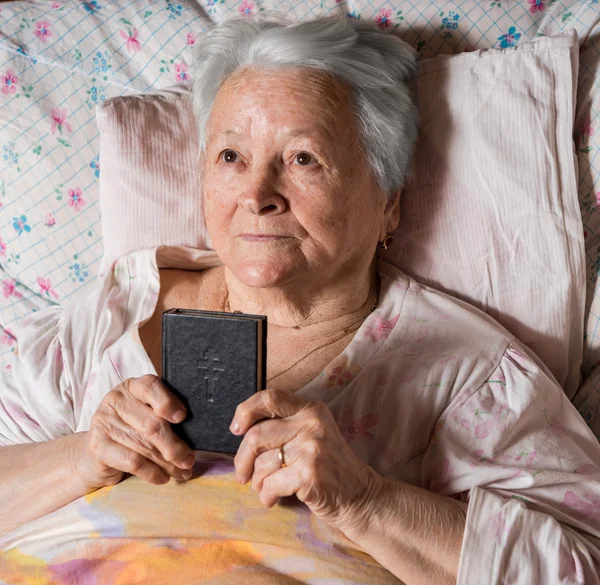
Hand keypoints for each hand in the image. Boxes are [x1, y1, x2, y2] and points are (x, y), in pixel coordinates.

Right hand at [72, 375, 195, 489]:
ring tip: (182, 473)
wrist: (97, 454)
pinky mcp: (97, 445)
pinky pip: (131, 461)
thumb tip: (196, 434)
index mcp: (134, 387)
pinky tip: (162, 478)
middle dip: (174, 446)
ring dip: (167, 463)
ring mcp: (104, 421)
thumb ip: (166, 418)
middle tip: (189, 460)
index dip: (167, 402)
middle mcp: (117, 399)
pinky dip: (151, 472)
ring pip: (144, 445)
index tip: (182, 417)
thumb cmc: (132, 431)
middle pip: (151, 423)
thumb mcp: (149, 417)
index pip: (151, 386)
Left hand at [230, 388, 382, 531]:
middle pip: (256, 435)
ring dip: (257, 482)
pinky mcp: (309, 474)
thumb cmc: (329, 466)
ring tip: (266, 488)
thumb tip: (242, 429)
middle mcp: (311, 424)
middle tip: (242, 474)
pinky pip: (270, 484)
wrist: (360, 495)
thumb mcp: (313, 434)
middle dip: (242, 459)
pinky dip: (266, 496)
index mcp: (310, 409)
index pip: (269, 397)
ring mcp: (311, 448)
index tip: (236, 429)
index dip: (245, 411)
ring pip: (262, 463)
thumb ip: (285, 425)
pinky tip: (273, 499)